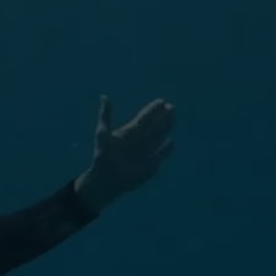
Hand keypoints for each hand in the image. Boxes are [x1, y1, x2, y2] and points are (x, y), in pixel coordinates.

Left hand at [74, 96, 174, 212]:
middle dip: (163, 116)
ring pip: (159, 136)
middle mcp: (140, 140)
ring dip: (166, 127)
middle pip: (155, 125)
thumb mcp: (102, 133)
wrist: (105, 179)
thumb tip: (104, 96)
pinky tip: (171, 142)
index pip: (144, 118)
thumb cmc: (102, 155)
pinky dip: (166, 150)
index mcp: (130, 131)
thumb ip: (106, 115)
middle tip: (170, 106)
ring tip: (172, 117)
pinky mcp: (151, 164)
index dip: (152, 110)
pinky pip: (161, 155)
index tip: (161, 101)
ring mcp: (146, 151)